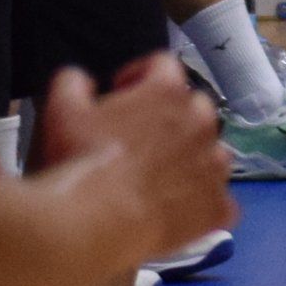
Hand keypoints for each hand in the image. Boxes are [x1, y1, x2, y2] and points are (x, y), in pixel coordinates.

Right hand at [39, 56, 235, 260]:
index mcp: (168, 91)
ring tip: (163, 175)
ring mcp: (215, 166)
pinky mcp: (218, 207)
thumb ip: (74, 82)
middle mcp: (201, 122)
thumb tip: (83, 80)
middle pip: (195, 107)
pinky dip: (205, 202)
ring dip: (193, 157)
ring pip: (214, 152)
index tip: (122, 90)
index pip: (164, 65)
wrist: (100, 220)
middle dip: (171, 116)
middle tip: (142, 137)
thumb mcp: (63, 109)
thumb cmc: (82, 158)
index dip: (140, 74)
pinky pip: (222, 201)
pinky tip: (183, 210)